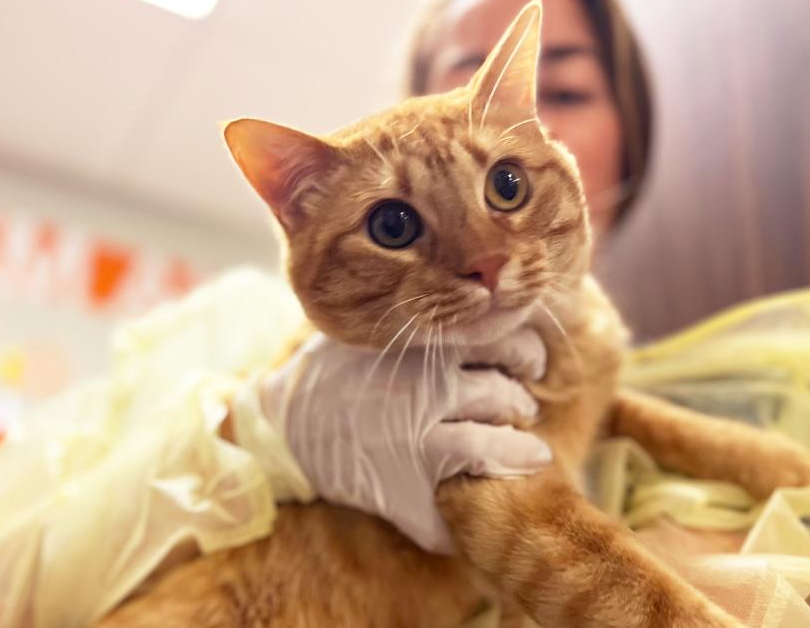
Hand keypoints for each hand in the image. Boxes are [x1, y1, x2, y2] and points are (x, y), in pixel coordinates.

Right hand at [231, 327, 550, 553]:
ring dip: (518, 450)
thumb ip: (422, 317)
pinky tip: (485, 504)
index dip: (526, 352)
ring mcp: (415, 440)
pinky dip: (475, 509)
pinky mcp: (402, 488)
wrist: (281, 423)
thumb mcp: (373, 327)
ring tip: (526, 452)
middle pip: (504, 394)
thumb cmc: (331, 371)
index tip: (528, 362)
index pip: (502, 339)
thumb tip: (484, 300)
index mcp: (422, 346)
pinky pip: (457, 503)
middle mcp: (425, 388)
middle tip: (521, 406)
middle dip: (521, 402)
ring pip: (494, 445)